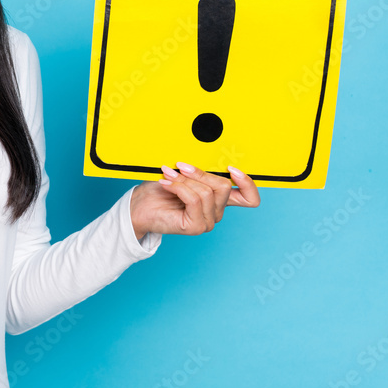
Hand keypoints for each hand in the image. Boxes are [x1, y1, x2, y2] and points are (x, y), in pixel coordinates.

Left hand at [129, 163, 260, 240]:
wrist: (138, 206)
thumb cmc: (159, 190)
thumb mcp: (185, 176)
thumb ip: (201, 173)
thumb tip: (211, 160)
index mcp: (218, 200)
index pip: (249, 198)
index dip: (247, 183)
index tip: (232, 168)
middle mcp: (216, 212)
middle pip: (222, 186)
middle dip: (199, 173)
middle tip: (179, 166)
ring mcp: (207, 222)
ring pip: (206, 192)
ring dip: (184, 179)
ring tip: (168, 175)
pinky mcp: (195, 227)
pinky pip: (193, 199)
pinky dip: (178, 187)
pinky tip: (165, 183)